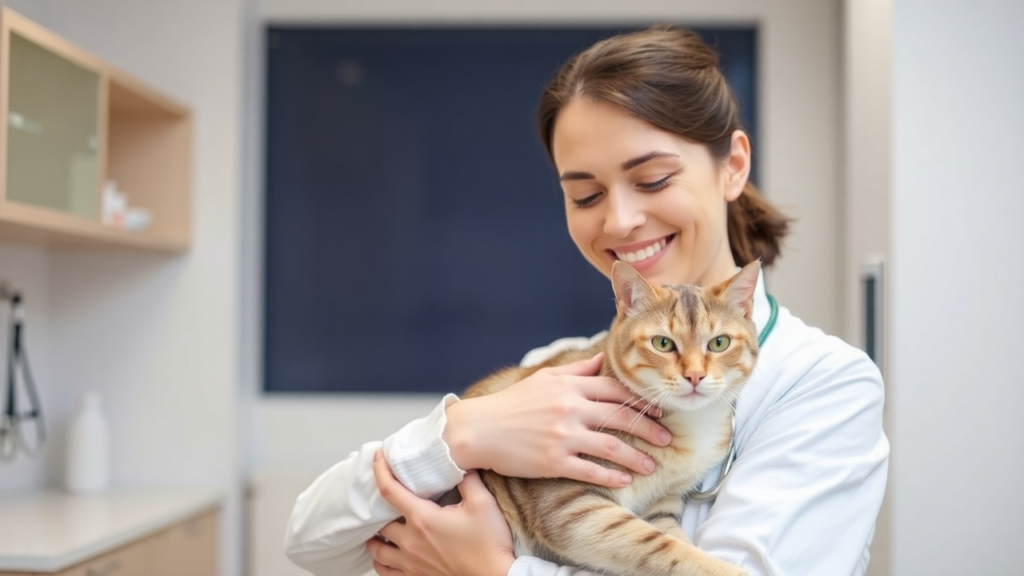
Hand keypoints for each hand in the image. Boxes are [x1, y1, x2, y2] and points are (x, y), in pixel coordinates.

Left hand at [367, 451, 515, 575]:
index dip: (380, 471)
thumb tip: (460, 463)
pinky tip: (384, 555)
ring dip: (375, 537)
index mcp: (423, 519)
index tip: (378, 458)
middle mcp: (411, 541)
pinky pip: (386, 571)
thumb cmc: (489, 543)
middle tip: (387, 497)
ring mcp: (411, 562)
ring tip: (379, 528)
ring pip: (378, 549)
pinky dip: (380, 561)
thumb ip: (468, 480)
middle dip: (380, 508)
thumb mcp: (483, 504)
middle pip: (380, 522)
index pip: (390, 491)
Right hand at [443, 353, 671, 488]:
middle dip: (649, 430)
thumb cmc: (511, 404)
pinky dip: (611, 475)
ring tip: (652, 465)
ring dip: (637, 457)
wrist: (477, 430)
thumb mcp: (544, 379)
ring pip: (612, 446)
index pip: (615, 390)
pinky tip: (625, 479)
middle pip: (620, 418)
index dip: (640, 402)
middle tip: (668, 439)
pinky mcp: (553, 461)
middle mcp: (569, 408)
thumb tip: (601, 360)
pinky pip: (590, 470)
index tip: (658, 412)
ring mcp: (562, 436)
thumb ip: (576, 371)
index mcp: (568, 386)